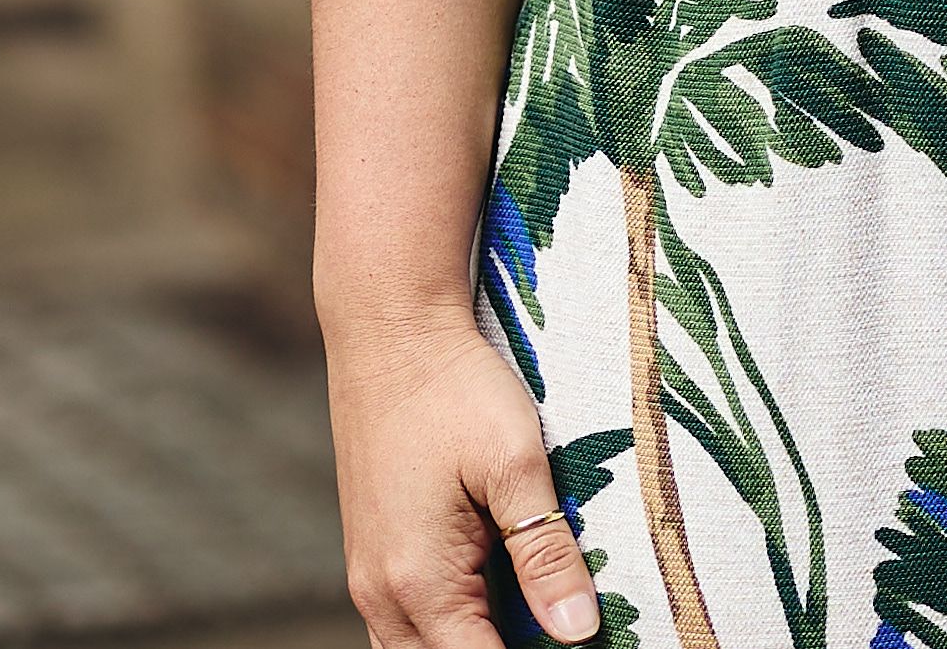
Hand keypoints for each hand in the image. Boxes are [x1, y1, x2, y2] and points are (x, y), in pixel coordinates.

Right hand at [329, 307, 599, 647]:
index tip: (577, 643)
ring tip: (526, 622)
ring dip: (466, 645)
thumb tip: (578, 632)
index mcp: (421, 582)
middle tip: (558, 633)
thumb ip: (546, 553)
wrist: (389, 329)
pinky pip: (401, 624)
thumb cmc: (455, 388)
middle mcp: (382, 594)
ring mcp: (368, 576)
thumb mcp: (516, 463)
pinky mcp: (370, 553)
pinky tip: (489, 605)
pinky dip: (443, 630)